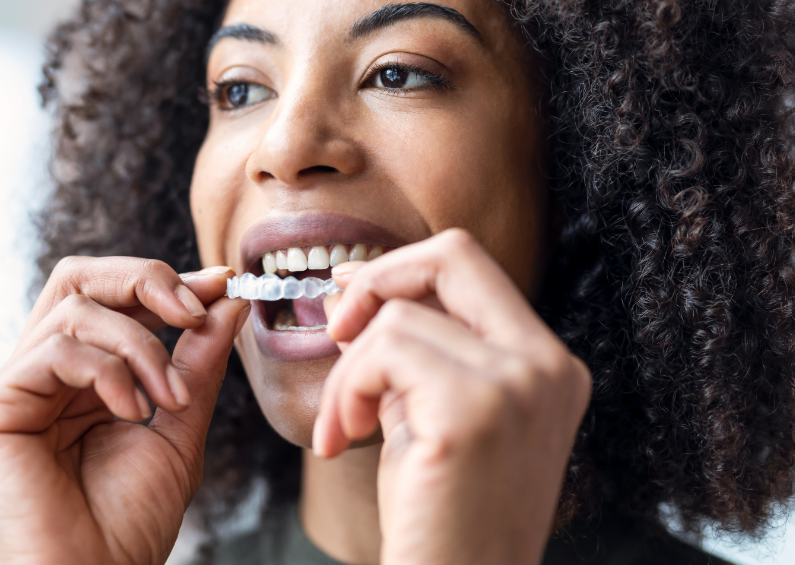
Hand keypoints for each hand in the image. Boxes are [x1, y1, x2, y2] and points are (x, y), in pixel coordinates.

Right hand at [0, 257, 249, 564]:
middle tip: (192, 309)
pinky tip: (132, 412)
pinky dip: (108, 372)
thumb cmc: (132, 518)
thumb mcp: (180, 423)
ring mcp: (13, 389)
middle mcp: (42, 374)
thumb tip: (226, 297)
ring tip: (170, 397)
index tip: (220, 284)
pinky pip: (55, 351)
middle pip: (78, 278)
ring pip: (75, 309)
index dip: (164, 281)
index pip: (111, 298)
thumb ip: (198, 360)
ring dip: (141, 345)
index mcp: (82, 376)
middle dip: (144, 280)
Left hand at [314, 229, 590, 564]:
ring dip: (347, 371)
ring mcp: (520, 385)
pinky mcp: (474, 410)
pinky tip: (345, 438)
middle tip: (335, 329)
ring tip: (344, 426)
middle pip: (453, 255)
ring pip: (398, 316)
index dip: (403, 268)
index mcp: (547, 365)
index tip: (350, 297)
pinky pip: (383, 351)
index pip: (472, 268)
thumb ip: (408, 349)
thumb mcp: (429, 414)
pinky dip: (347, 390)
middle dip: (377, 278)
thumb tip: (351, 288)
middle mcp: (547, 366)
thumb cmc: (438, 516)